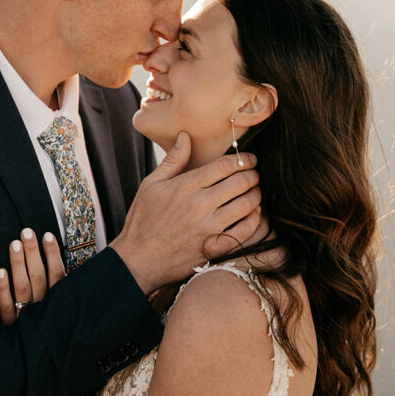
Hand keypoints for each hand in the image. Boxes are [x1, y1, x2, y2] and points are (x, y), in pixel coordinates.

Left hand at [0, 228, 65, 324]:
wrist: (34, 352)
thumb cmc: (47, 320)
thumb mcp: (58, 302)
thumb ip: (59, 282)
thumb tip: (55, 251)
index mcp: (58, 301)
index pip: (57, 273)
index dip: (53, 254)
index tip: (47, 235)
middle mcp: (43, 308)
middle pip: (38, 276)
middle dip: (33, 252)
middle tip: (26, 232)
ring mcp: (27, 317)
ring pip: (22, 287)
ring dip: (18, 264)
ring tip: (14, 244)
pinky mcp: (10, 325)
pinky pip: (5, 306)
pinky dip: (2, 289)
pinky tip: (0, 271)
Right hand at [110, 132, 260, 293]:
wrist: (138, 260)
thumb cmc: (143, 220)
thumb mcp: (151, 184)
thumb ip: (173, 160)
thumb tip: (186, 135)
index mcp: (185, 186)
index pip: (225, 166)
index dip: (242, 159)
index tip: (249, 159)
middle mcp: (199, 205)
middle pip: (240, 182)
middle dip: (252, 175)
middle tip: (254, 175)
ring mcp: (209, 228)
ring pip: (247, 205)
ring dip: (256, 195)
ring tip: (255, 192)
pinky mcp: (215, 248)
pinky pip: (245, 231)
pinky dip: (255, 220)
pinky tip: (253, 214)